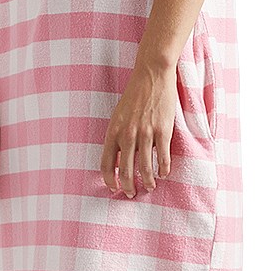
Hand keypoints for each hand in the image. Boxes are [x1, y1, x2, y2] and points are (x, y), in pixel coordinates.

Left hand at [101, 61, 175, 197]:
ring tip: (150, 187)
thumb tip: (119, 159)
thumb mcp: (118, 116)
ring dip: (148, 181)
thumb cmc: (134, 96)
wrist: (151, 76)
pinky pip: (162, 157)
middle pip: (126, 171)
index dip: (109, 180)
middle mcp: (127, 135)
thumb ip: (118, 137)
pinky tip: (164, 174)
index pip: (106, 164)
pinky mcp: (162, 131)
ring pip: (145, 168)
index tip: (114, 188)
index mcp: (113, 132)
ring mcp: (145, 133)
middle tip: (132, 194)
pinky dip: (164, 169)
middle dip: (129, 187)